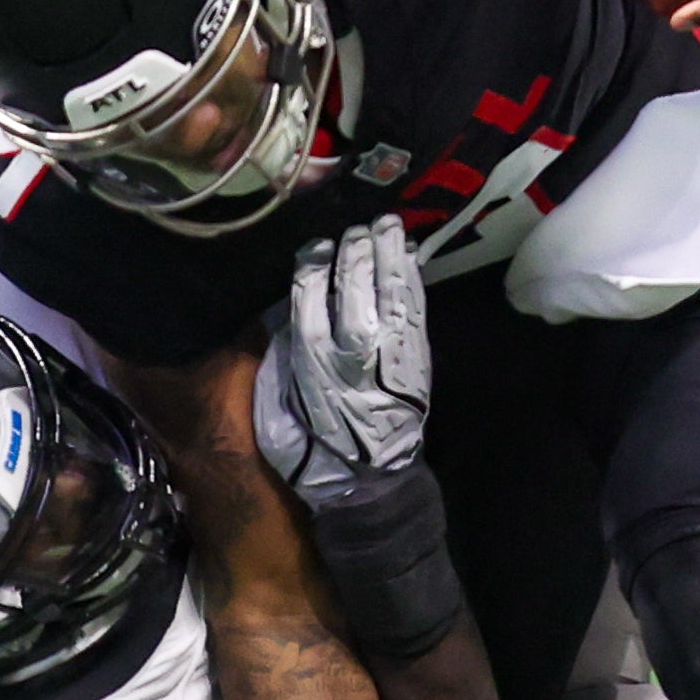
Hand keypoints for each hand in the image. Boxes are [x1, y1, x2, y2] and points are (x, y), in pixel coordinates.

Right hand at [252, 216, 428, 507]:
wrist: (366, 475)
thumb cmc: (311, 436)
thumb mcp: (283, 392)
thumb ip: (288, 343)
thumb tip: (292, 298)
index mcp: (313, 357)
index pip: (309, 294)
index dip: (311, 264)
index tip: (313, 245)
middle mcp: (355, 348)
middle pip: (355, 283)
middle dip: (355, 250)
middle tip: (354, 227)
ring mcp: (392, 350)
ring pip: (391, 289)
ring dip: (390, 253)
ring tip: (385, 224)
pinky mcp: (417, 357)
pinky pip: (414, 307)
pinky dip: (412, 278)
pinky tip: (408, 254)